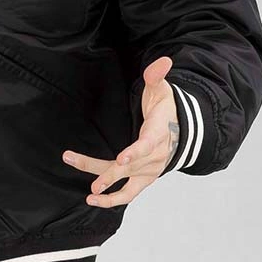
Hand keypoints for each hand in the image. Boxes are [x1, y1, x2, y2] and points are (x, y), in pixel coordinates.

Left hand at [61, 56, 179, 207]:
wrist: (182, 133)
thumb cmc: (167, 110)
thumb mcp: (162, 90)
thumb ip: (157, 77)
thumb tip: (164, 61)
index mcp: (159, 134)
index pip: (147, 145)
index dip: (134, 153)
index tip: (120, 160)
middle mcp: (155, 156)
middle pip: (128, 165)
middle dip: (105, 170)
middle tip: (80, 168)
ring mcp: (150, 170)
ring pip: (125, 180)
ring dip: (106, 185)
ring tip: (89, 193)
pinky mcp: (144, 179)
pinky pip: (129, 194)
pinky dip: (113, 200)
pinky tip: (93, 200)